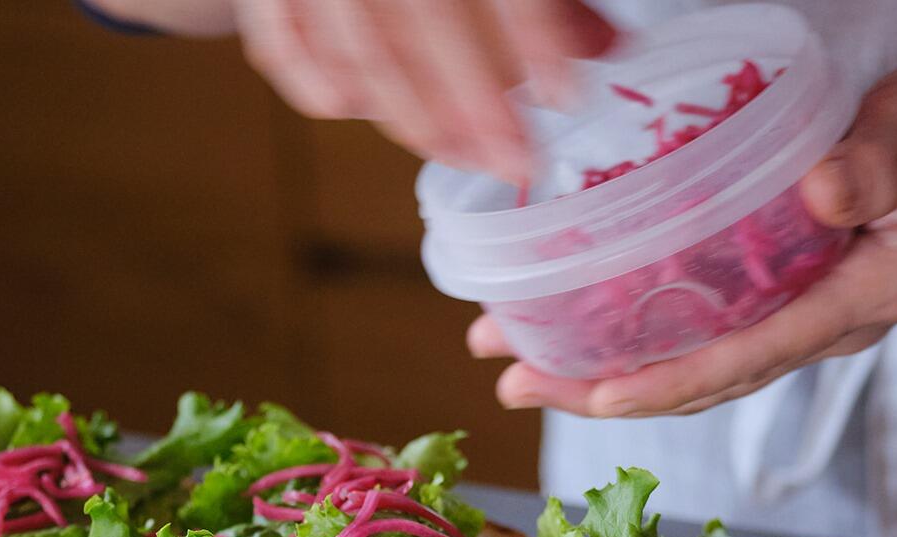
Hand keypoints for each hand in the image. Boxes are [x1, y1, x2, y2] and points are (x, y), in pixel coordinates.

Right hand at [234, 0, 616, 181]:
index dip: (532, 34)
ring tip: (463, 156)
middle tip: (518, 162)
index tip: (565, 95)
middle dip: (473, 102)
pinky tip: (371, 114)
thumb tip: (612, 49)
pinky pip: (283, 46)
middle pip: (421, 13)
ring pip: (355, 45)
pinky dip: (323, 89)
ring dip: (410, 115)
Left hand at [479, 50, 896, 417]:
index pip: (758, 353)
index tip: (601, 391)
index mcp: (867, 295)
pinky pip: (707, 330)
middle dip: (609, 389)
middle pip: (710, 379)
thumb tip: (818, 196)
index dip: (678, 378)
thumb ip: (879, 162)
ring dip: (609, 371)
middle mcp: (829, 321)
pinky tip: (578, 325)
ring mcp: (805, 313)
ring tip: (519, 363)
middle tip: (516, 381)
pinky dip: (640, 335)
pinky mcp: (785, 291)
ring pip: (699, 363)